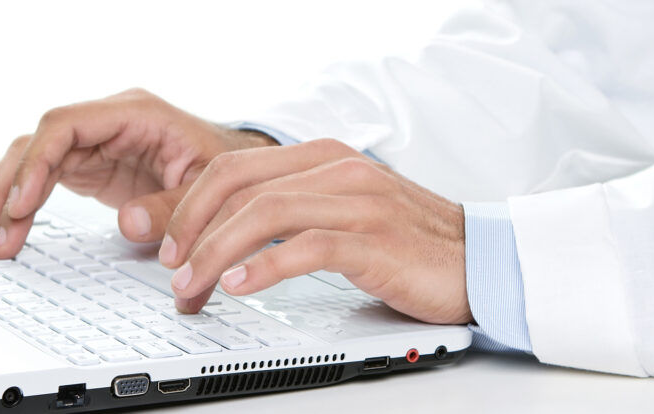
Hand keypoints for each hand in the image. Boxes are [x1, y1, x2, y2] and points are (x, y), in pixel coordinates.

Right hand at [0, 88, 275, 257]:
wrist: (233, 166)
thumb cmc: (224, 166)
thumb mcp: (208, 188)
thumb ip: (172, 207)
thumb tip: (128, 225)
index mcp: (133, 113)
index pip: (65, 125)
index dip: (37, 161)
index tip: (21, 201)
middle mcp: (106, 122)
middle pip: (38, 142)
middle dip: (8, 184)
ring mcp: (94, 141)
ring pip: (33, 160)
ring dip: (5, 195)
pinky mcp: (89, 164)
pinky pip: (42, 176)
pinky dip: (18, 196)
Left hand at [158, 139, 471, 324]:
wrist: (480, 259)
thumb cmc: (411, 242)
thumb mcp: (346, 211)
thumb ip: (296, 211)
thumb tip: (234, 236)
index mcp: (326, 157)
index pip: (236, 167)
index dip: (191, 204)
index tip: (173, 243)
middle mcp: (339, 169)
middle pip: (239, 185)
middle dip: (192, 229)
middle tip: (173, 270)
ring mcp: (358, 201)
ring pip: (264, 214)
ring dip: (216, 253)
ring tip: (194, 287)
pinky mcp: (375, 240)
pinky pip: (306, 247)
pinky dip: (264, 267)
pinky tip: (240, 285)